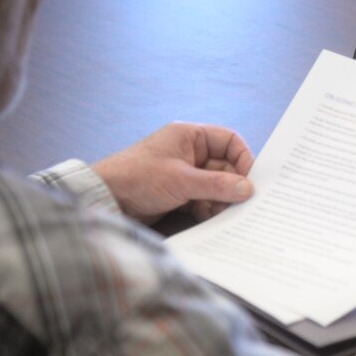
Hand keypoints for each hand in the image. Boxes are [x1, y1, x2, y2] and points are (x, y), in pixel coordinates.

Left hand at [92, 122, 254, 224]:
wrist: (103, 200)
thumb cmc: (137, 178)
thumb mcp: (181, 180)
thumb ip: (217, 185)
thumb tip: (248, 189)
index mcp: (190, 136)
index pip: (229, 141)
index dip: (244, 159)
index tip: (252, 180)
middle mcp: (190, 152)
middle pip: (226, 167)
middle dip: (233, 185)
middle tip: (243, 203)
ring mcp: (185, 174)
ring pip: (217, 186)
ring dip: (222, 200)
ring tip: (225, 212)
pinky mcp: (179, 194)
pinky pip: (205, 200)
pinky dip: (210, 209)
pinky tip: (211, 218)